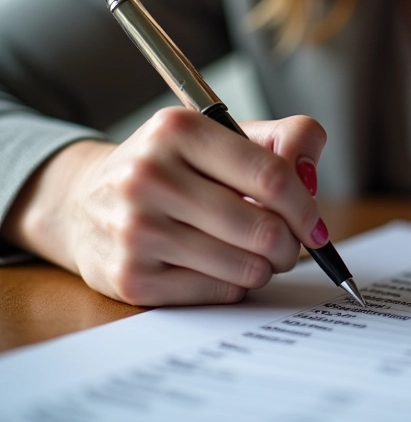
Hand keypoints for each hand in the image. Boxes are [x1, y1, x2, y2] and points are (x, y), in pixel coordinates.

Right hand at [1, 108, 327, 305]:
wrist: (84, 201)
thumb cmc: (174, 167)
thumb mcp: (223, 135)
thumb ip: (284, 139)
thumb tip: (310, 175)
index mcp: (178, 130)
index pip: (271, 176)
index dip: (306, 207)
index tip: (315, 226)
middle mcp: (149, 176)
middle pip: (263, 228)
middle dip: (290, 244)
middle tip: (287, 245)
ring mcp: (135, 229)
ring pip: (244, 266)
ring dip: (265, 267)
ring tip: (256, 254)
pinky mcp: (130, 277)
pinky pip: (217, 292)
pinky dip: (234, 284)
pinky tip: (221, 267)